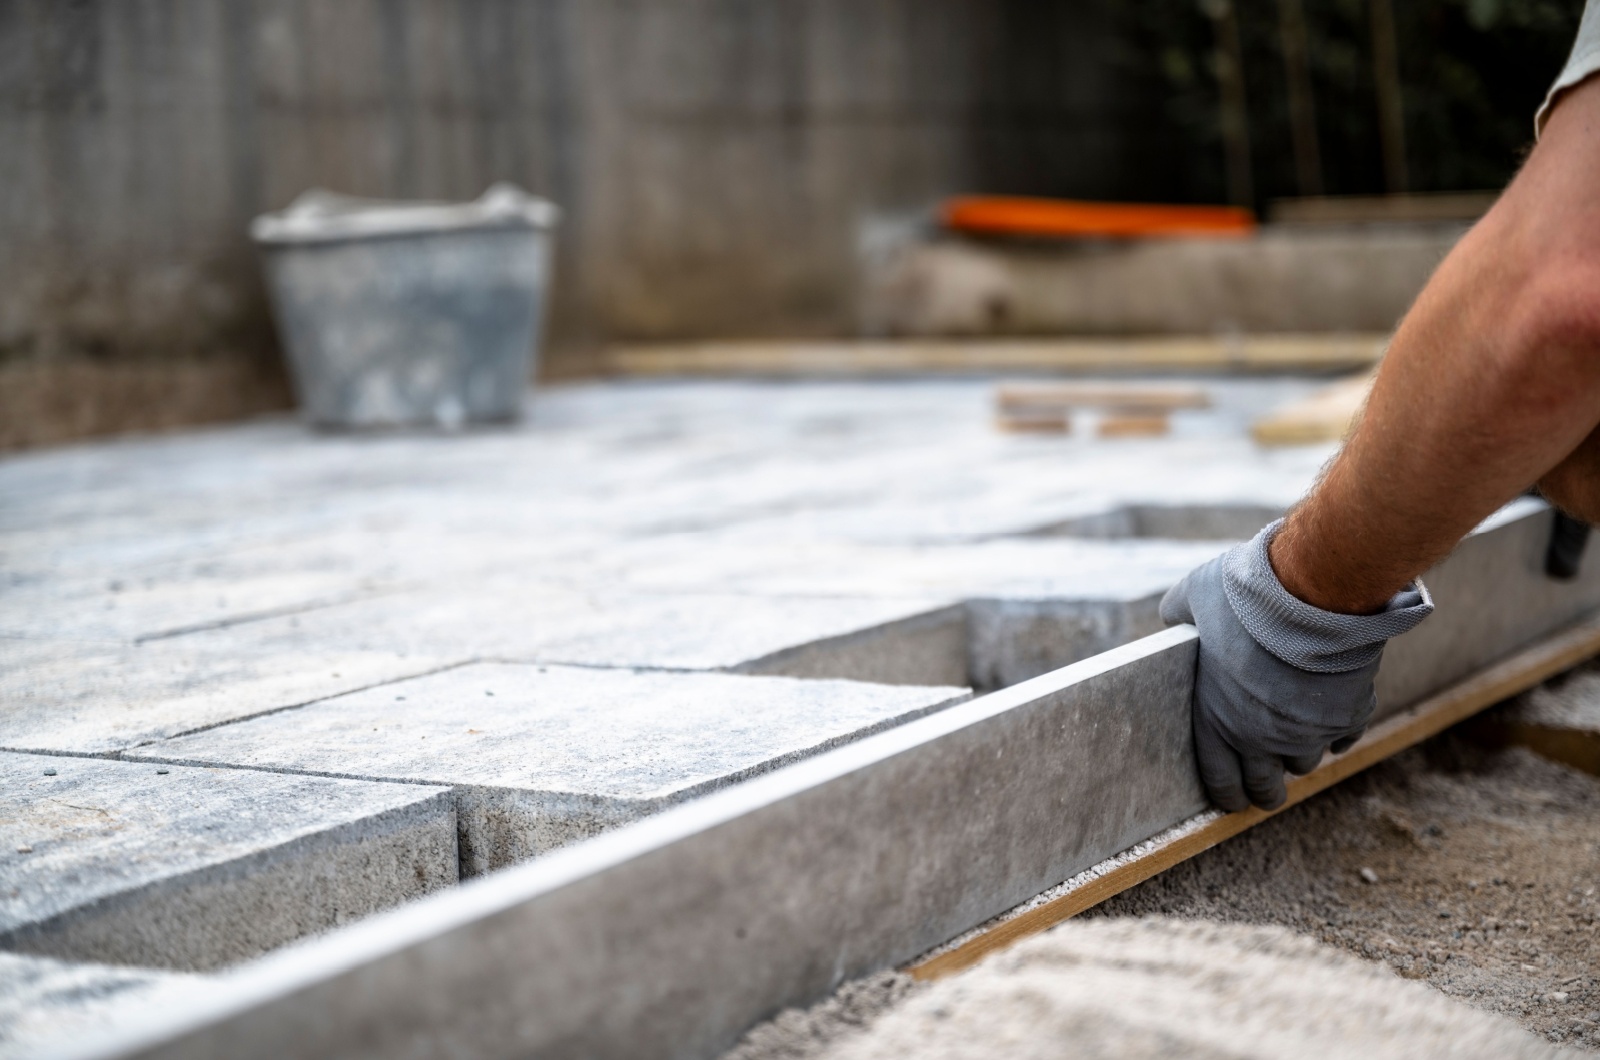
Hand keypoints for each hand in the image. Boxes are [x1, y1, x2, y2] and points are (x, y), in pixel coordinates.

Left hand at [1160, 522, 1431, 811]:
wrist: (1315, 590)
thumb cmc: (1246, 595)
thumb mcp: (1195, 596)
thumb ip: (1179, 614)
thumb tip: (1172, 617)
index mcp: (1216, 717)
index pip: (1219, 779)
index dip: (1226, 794)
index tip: (1231, 799)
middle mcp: (1261, 735)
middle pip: (1266, 786)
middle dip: (1265, 791)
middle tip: (1266, 790)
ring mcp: (1307, 730)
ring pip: (1304, 762)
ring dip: (1297, 753)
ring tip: (1292, 738)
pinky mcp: (1347, 715)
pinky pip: (1343, 740)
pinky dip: (1336, 735)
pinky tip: (1328, 723)